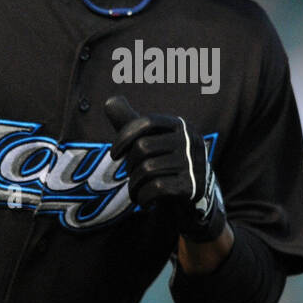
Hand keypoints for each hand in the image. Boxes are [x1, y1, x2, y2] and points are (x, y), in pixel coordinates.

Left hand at [104, 95, 226, 241]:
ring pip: (147, 169)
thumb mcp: (150, 140)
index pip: (146, 122)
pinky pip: (155, 188)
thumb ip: (130, 121)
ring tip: (136, 190)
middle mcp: (189, 140)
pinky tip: (144, 201)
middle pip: (142, 148)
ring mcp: (192, 163)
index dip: (124, 136)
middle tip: (132, 176)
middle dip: (129, 165)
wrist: (193, 197)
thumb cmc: (165, 162)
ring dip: (134, 185)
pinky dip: (143, 197)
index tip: (114, 155)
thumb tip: (110, 101)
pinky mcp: (191, 186)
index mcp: (179, 125)